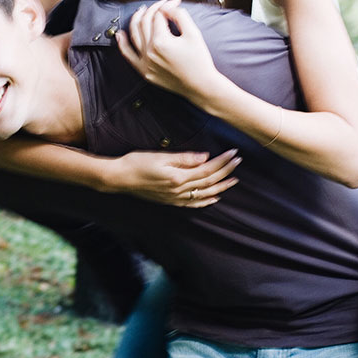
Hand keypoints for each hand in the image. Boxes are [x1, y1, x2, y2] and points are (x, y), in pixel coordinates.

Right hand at [102, 149, 240, 207]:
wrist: (119, 178)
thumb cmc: (137, 163)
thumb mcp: (161, 156)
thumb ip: (184, 158)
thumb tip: (205, 157)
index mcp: (178, 177)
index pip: (207, 169)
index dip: (222, 161)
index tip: (233, 153)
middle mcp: (179, 190)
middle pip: (209, 181)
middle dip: (226, 171)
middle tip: (238, 161)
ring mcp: (175, 198)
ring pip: (204, 194)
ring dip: (221, 187)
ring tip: (234, 180)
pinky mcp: (170, 201)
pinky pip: (193, 204)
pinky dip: (206, 201)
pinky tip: (215, 198)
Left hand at [116, 0, 220, 101]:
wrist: (200, 85)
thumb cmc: (199, 61)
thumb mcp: (193, 33)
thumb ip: (180, 16)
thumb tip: (168, 7)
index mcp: (161, 41)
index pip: (158, 16)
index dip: (166, 6)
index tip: (174, 3)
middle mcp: (149, 51)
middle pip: (145, 22)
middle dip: (152, 9)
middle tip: (160, 5)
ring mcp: (145, 62)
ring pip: (134, 35)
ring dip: (136, 20)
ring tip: (140, 12)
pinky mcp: (144, 71)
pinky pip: (128, 55)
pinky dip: (122, 44)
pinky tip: (120, 34)